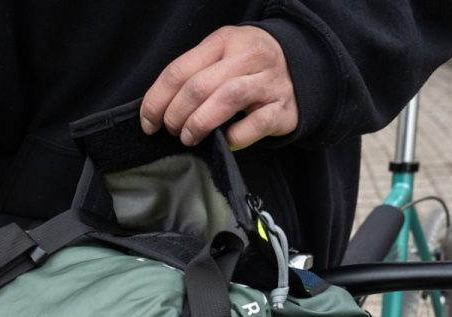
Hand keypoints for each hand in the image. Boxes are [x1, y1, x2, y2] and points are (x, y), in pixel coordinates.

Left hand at [140, 25, 297, 149]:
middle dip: (176, 115)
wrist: (302, 69)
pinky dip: (234, 137)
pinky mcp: (282, 108)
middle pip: (198, 86)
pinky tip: (224, 141)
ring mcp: (268, 81)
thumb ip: (192, 76)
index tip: (148, 123)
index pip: (179, 71)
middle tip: (172, 131)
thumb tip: (157, 110)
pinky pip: (255, 124)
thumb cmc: (248, 69)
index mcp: (224, 41)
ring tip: (189, 137)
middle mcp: (247, 56)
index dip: (157, 101)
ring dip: (199, 123)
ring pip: (226, 98)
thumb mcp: (220, 59)